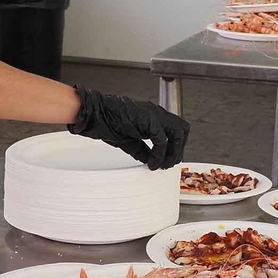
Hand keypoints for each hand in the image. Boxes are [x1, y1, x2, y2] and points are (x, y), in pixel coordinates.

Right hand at [69, 87, 189, 169]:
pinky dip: (159, 154)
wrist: (94, 114)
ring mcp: (154, 114)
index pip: (175, 130)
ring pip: (178, 132)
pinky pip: (162, 140)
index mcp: (153, 116)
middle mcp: (157, 113)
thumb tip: (152, 161)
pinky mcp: (149, 119)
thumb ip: (144, 150)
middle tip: (168, 163)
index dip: (175, 147)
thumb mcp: (130, 140)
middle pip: (182, 129)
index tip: (168, 161)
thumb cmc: (107, 122)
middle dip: (178, 148)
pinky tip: (152, 163)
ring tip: (162, 164)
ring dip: (173, 151)